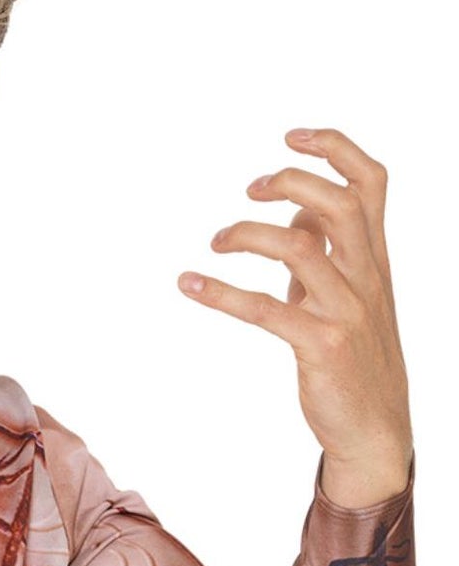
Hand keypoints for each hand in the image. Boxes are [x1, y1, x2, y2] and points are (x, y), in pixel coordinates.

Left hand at [177, 126, 412, 506]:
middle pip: (338, 203)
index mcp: (376, 259)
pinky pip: (266, 310)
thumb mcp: (348, 297)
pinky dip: (221, 293)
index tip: (292, 137)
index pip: (372, 183)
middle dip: (289, 183)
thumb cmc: (356, 360)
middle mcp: (366, 278)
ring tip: (215, 242)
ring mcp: (346, 311)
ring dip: (249, 235)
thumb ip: (326, 252)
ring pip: (300, 248)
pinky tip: (190, 284)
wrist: (375, 429)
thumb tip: (296, 211)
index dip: (335, 149)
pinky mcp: (320, 346)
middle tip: (249, 191)